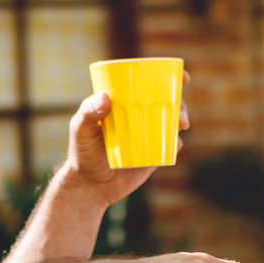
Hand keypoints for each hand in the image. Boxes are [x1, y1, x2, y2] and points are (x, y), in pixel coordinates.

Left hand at [58, 71, 190, 207]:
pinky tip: (175, 143)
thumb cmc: (82, 152)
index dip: (168, 77)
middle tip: (180, 109)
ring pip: (172, 122)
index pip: (147, 84)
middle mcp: (139, 116)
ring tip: (182, 124)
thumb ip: (88, 113)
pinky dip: (176, 143)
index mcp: (125, 102)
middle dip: (181, 101)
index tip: (183, 76)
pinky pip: (170, 147)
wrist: (90, 185)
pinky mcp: (154, 155)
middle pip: (166, 102)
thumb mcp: (81, 130)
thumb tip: (105, 97)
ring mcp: (148, 135)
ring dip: (182, 119)